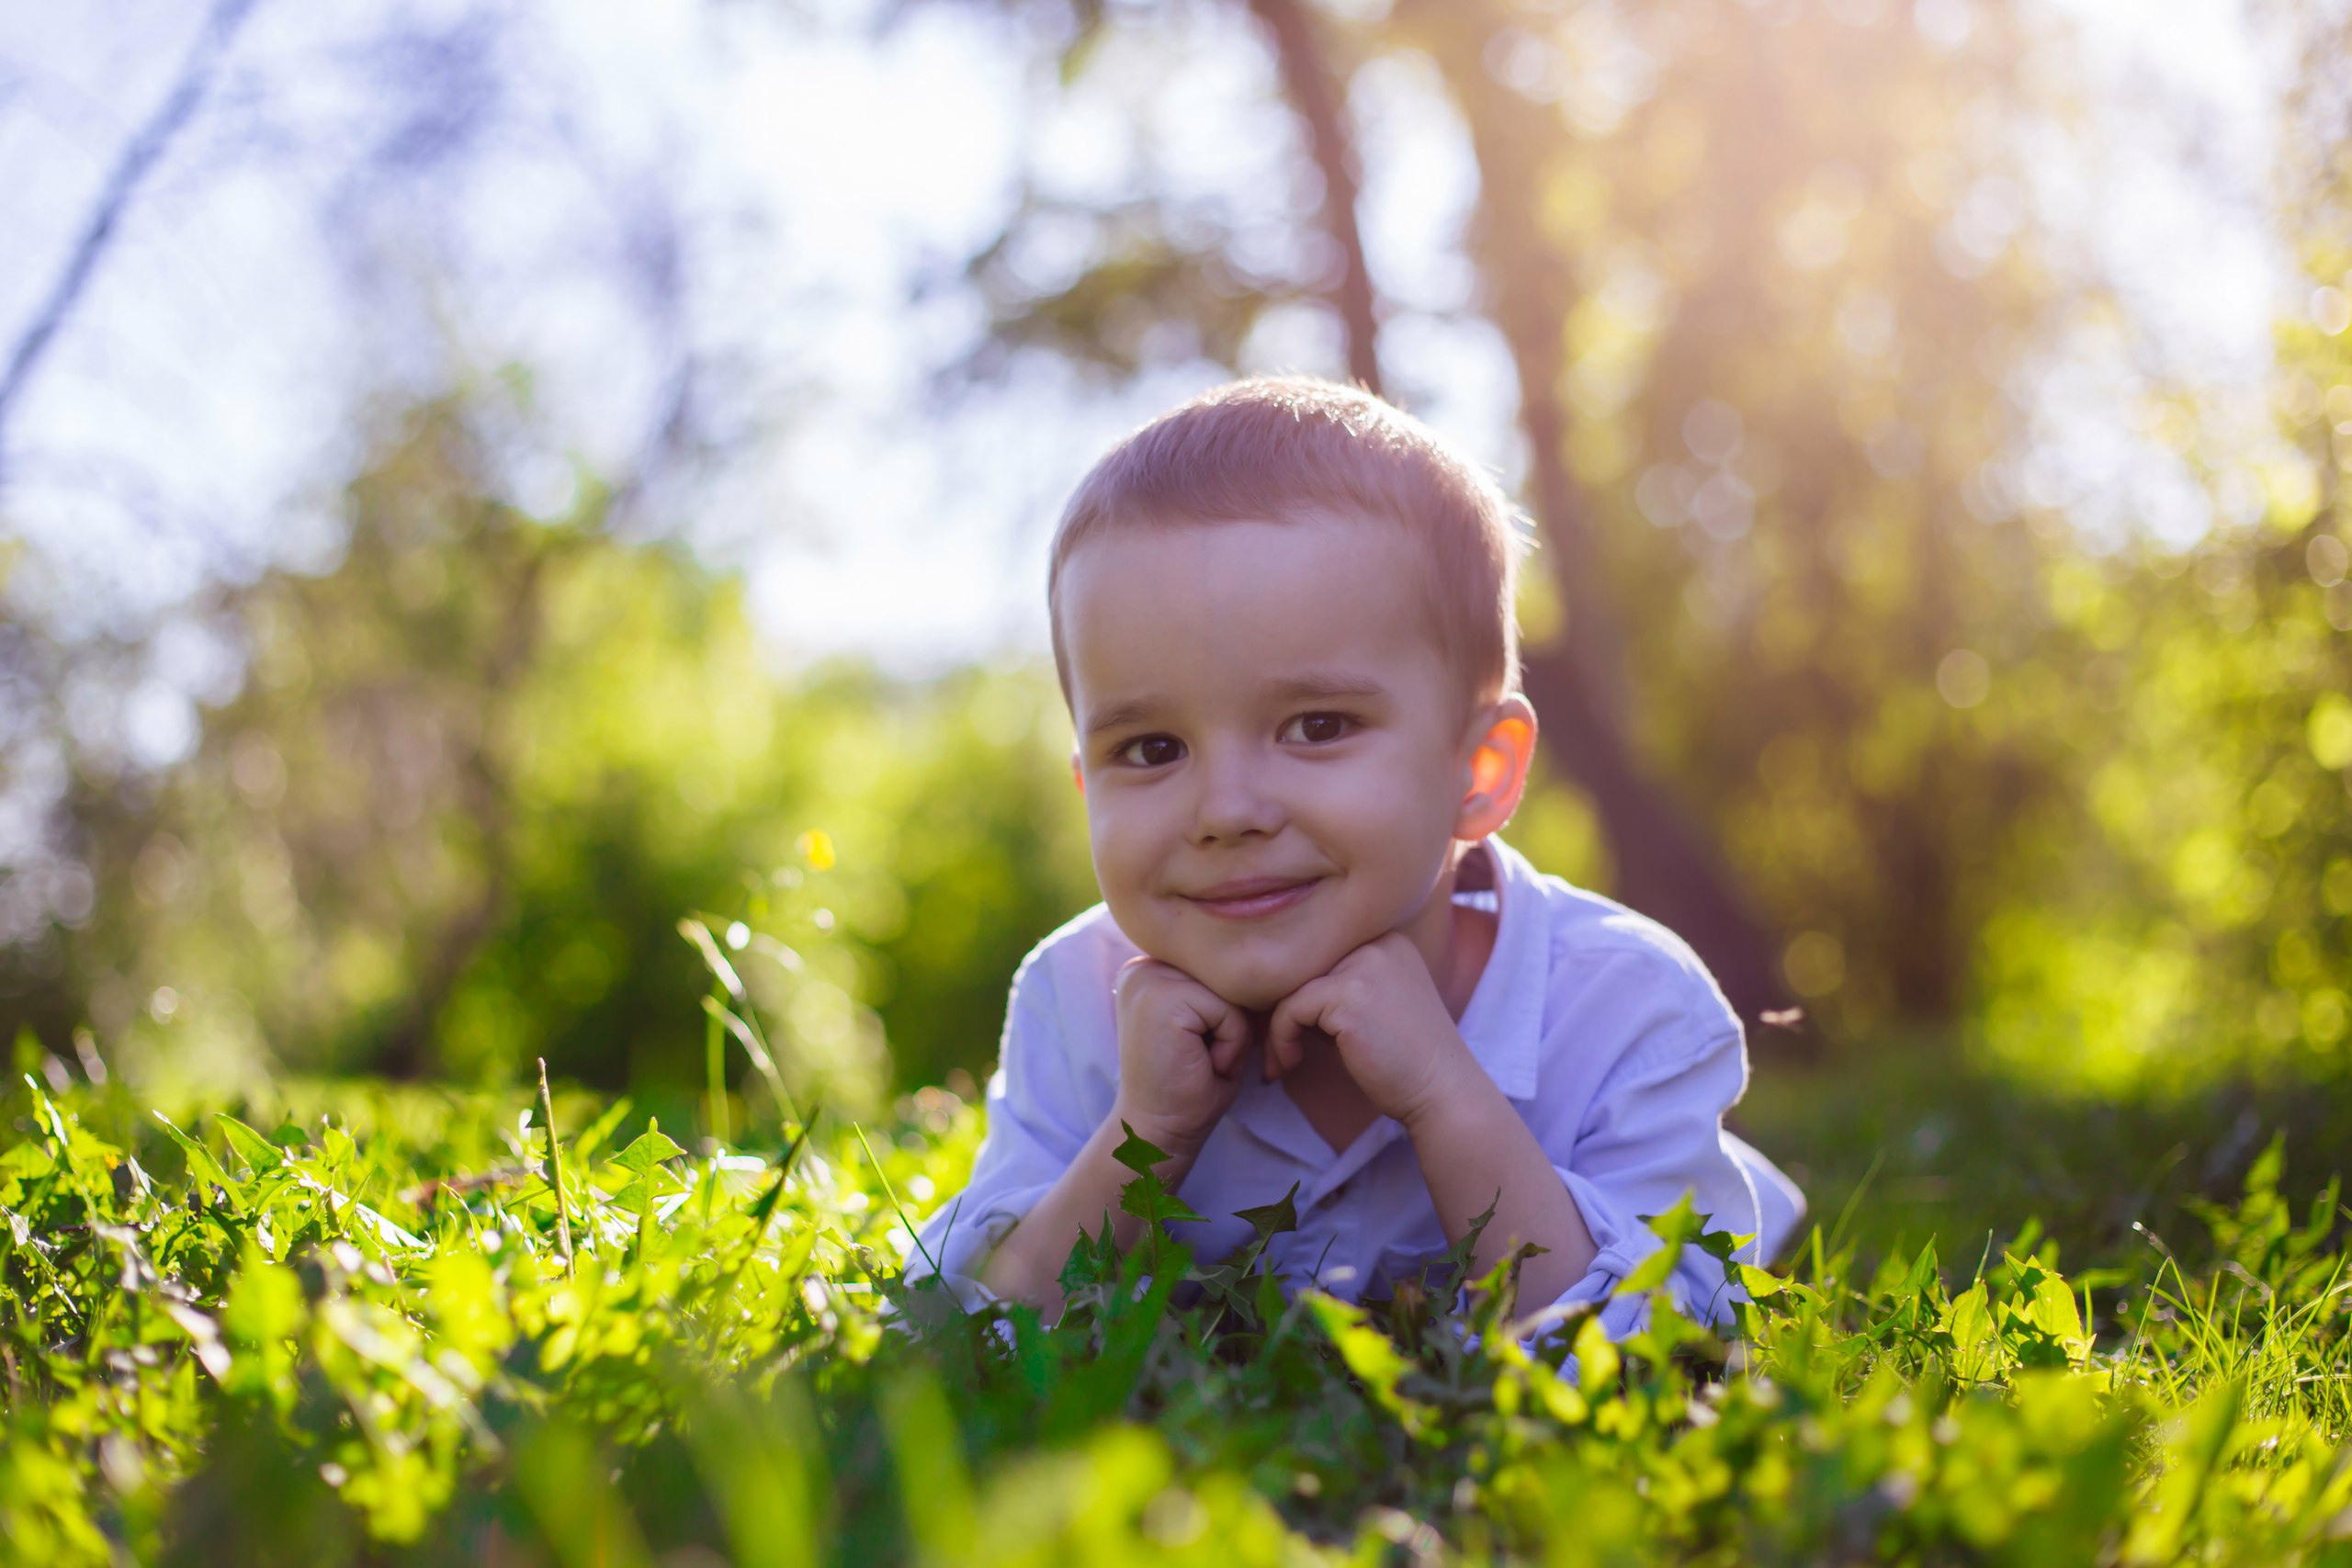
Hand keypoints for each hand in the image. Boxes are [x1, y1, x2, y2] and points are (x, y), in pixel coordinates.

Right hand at [1110, 956, 1251, 1155]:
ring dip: (1233, 1035)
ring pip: (1233, 993)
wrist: (1159, 1132)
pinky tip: (1203, 1065)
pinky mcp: (1163, 999)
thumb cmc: (1191, 1084)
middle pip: (1228, 977)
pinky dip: (1231, 1046)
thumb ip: (1222, 986)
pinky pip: (1231, 1012)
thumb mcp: (1209, 1023)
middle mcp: (1142, 965)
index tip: (1197, 1048)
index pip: (1221, 969)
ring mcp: (1148, 978)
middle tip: (1200, 1059)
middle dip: (1231, 1023)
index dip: (1227, 1014)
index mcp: (1150, 967)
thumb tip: (1266, 958)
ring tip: (1202, 1061)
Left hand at [1265, 933, 1475, 1128]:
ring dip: (1277, 1029)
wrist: (1442, 1093)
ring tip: (1282, 1062)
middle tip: (1278, 1049)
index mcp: (1386, 941)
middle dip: (1282, 1010)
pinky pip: (1290, 1010)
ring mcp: (1365, 964)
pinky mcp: (1349, 994)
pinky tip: (1290, 1065)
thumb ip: (1330, 992)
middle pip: (1302, 967)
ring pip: (1290, 988)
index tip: (1290, 1032)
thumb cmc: (1402, 1061)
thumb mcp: (1367, 1012)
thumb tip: (1270, 992)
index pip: (1320, 956)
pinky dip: (1281, 1040)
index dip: (1297, 995)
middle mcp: (1378, 943)